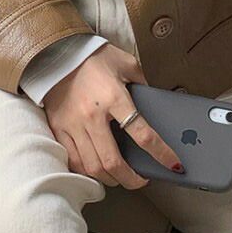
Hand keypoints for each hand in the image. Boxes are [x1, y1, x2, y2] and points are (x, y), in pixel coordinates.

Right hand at [43, 43, 183, 189]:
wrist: (58, 52)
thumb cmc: (94, 56)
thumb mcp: (126, 63)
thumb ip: (142, 82)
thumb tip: (153, 101)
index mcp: (114, 97)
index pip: (142, 133)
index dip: (162, 153)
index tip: (173, 164)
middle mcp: (92, 115)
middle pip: (114, 161)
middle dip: (132, 179)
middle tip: (141, 180)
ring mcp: (73, 124)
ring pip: (93, 166)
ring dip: (111, 178)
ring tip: (121, 177)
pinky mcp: (58, 128)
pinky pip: (73, 160)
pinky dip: (87, 171)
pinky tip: (98, 169)